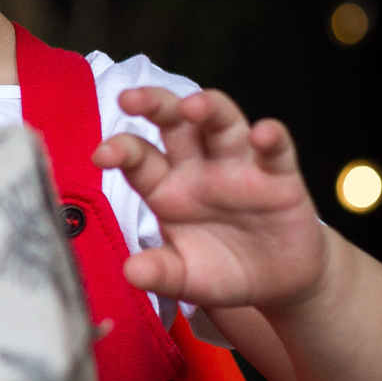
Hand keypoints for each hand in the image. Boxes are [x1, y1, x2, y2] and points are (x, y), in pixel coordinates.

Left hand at [96, 85, 329, 314]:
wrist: (278, 281)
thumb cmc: (223, 271)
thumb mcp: (188, 278)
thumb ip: (162, 273)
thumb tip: (131, 273)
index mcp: (166, 187)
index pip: (138, 158)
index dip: (120, 150)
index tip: (102, 155)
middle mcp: (198, 167)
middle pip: (173, 123)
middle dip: (153, 104)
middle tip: (130, 98)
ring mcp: (238, 166)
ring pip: (222, 122)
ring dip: (208, 108)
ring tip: (192, 107)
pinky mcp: (279, 174)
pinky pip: (276, 148)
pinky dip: (271, 137)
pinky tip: (262, 134)